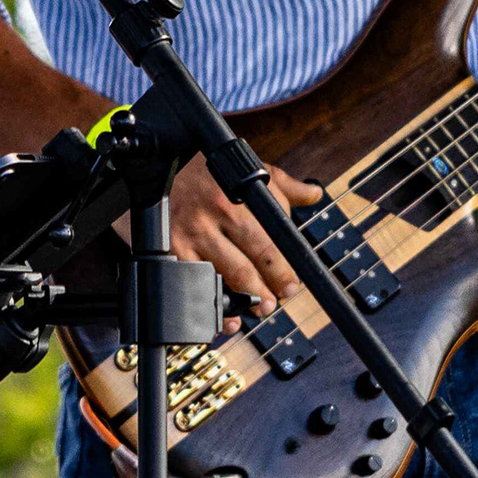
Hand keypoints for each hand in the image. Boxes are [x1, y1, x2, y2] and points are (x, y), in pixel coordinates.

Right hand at [166, 154, 325, 318]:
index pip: (269, 243)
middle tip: (276, 301)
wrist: (164, 162)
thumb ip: (284, 187)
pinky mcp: (171, 247)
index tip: (291, 285)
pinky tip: (228, 316)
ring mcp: (191, 233)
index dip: (283, 270)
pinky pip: (195, 284)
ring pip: (224, 277)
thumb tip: (314, 194)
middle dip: (267, 289)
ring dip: (245, 301)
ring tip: (258, 308)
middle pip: (247, 265)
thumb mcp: (251, 171)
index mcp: (240, 198)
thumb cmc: (211, 171)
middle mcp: (215, 216)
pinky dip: (214, 306)